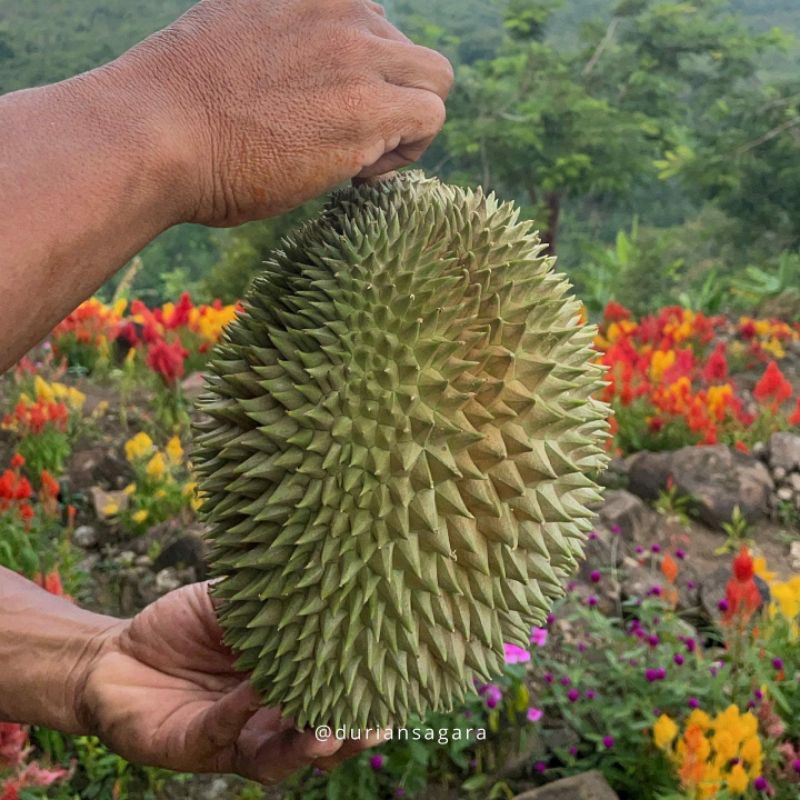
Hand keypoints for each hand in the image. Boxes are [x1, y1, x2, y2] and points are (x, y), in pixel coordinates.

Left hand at [78, 582, 373, 782]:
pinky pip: (227, 731)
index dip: (365, 695)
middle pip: (322, 739)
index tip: (394, 681)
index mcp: (285, 687)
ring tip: (329, 726)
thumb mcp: (231, 605)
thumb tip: (315, 573)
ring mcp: (235, 738)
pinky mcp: (196, 746)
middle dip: (351, 733)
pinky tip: (258, 689)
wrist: (115, 654)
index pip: (335, 697)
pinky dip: (244, 712)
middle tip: (373, 718)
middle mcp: (268, 720)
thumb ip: (268, 600)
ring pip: (282, 755)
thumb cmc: (182, 628)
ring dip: (309, 744)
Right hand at [115, 0, 453, 224]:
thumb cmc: (179, 103)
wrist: (157, 133)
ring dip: (408, 124)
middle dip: (393, 97)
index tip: (331, 106)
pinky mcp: (368, 110)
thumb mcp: (232, 34)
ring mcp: (358, 55)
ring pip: (435, 81)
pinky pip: (429, 120)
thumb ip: (282, 38)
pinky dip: (407, 153)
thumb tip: (299, 74)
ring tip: (362, 160)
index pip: (372, 20)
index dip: (364, 71)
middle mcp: (341, 10)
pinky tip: (360, 175)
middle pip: (410, 51)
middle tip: (354, 139)